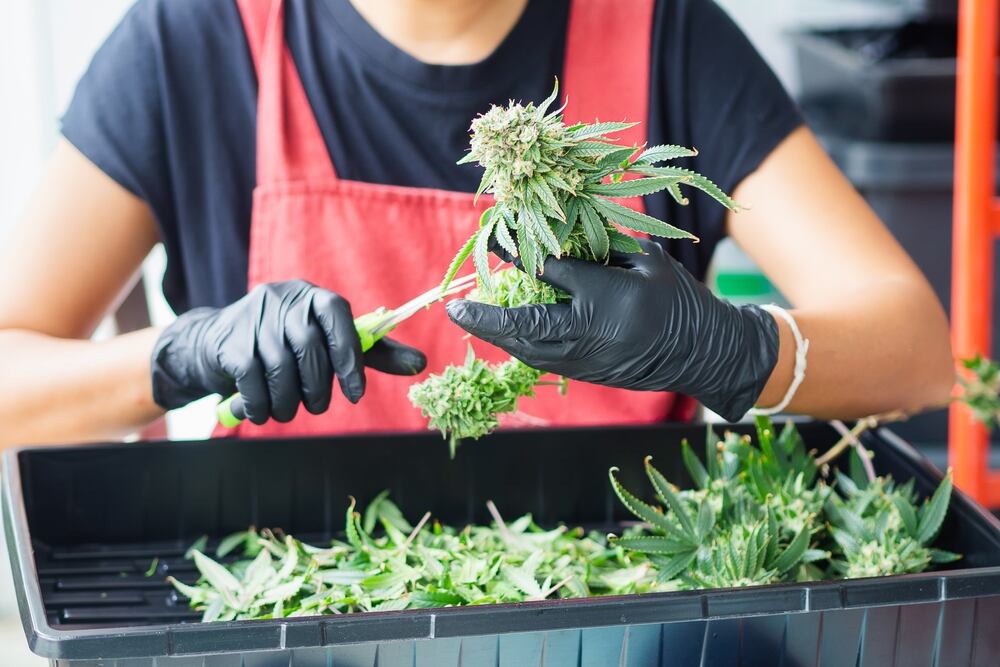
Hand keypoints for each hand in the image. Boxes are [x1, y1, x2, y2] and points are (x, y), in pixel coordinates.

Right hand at [151, 280, 425, 423]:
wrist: (217, 344)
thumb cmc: (286, 345)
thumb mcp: (330, 343)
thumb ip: (373, 353)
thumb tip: (421, 364)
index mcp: (314, 297)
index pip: (338, 316)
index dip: (350, 357)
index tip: (356, 394)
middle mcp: (284, 300)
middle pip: (310, 349)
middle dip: (317, 389)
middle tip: (318, 407)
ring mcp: (253, 319)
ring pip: (280, 369)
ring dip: (289, 402)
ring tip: (290, 411)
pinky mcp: (229, 343)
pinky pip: (252, 380)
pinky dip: (260, 405)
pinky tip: (263, 411)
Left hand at [446, 240, 778, 420]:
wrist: (703, 353)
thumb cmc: (676, 298)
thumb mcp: (645, 260)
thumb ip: (602, 248)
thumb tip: (556, 234)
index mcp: (609, 297)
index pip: (552, 271)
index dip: (521, 251)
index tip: (497, 234)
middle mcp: (592, 331)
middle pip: (527, 324)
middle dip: (487, 317)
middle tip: (454, 306)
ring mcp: (587, 359)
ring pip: (528, 350)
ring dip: (495, 335)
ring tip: (468, 318)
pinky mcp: (586, 374)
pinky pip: (541, 361)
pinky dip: (516, 346)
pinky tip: (501, 334)